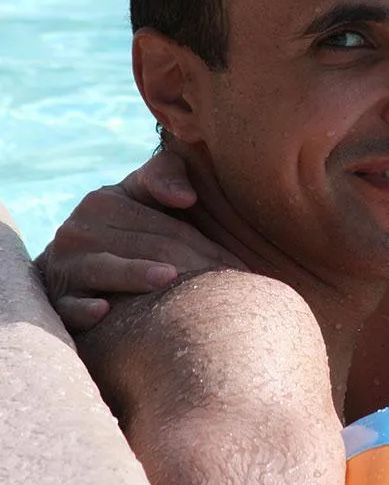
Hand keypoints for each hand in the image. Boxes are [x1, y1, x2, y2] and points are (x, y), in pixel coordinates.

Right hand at [38, 152, 241, 331]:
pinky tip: (103, 310)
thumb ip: (165, 174)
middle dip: (192, 268)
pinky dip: (83, 309)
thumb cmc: (128, 222)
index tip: (237, 266)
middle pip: (149, 249)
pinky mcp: (56, 299)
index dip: (206, 246)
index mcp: (104, 202)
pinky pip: (68, 306)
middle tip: (229, 288)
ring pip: (110, 271)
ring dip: (138, 276)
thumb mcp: (141, 191)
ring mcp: (65, 266)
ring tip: (169, 278)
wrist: (74, 261)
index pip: (167, 227)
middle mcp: (79, 231)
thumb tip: (187, 197)